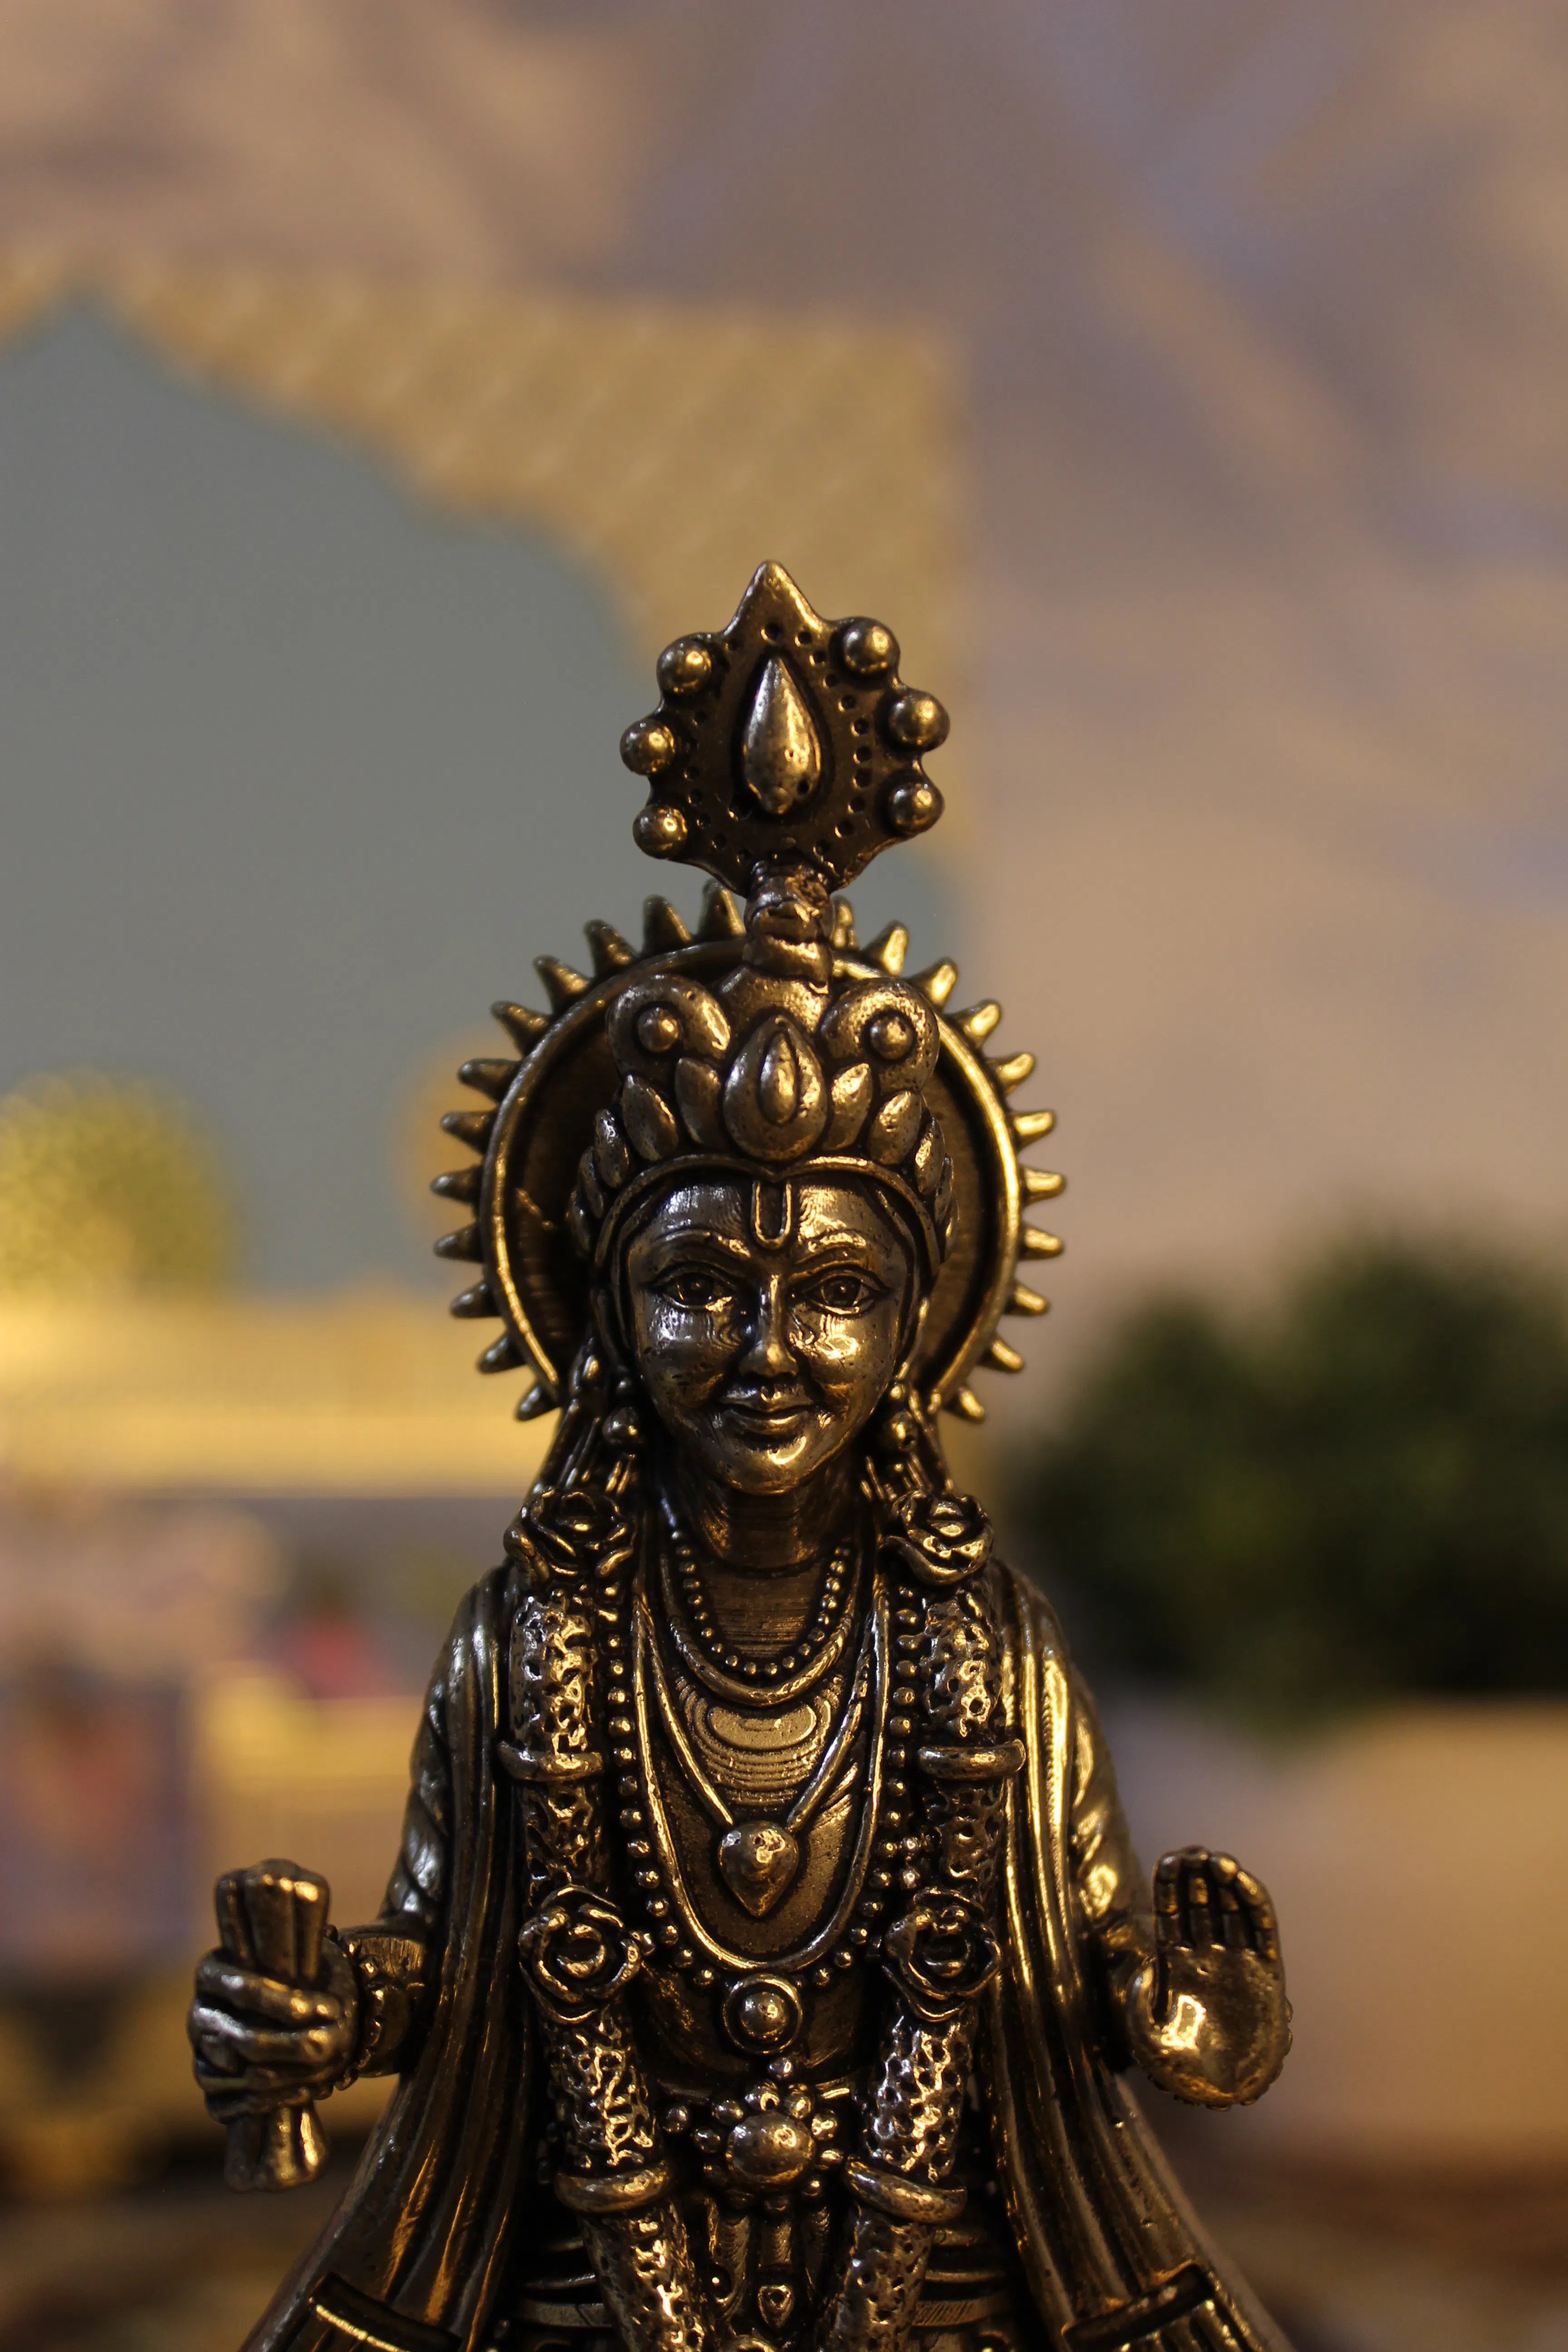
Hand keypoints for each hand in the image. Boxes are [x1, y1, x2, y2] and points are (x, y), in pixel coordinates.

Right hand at [188, 1934, 358, 2120]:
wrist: (291, 2013)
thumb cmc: (298, 1981)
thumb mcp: (306, 1974)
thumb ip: (307, 1995)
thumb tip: (319, 2038)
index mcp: (212, 1973)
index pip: (244, 1990)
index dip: (287, 2003)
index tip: (331, 2010)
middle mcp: (199, 2015)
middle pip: (243, 2039)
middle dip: (292, 2046)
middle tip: (330, 2046)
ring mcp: (199, 2055)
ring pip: (240, 2075)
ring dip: (287, 2077)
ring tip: (325, 2072)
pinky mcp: (209, 2090)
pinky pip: (227, 2106)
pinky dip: (268, 2103)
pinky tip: (304, 2091)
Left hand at [1124, 1846, 1289, 2106]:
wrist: (1224, 2093)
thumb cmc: (1182, 2070)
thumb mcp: (1146, 2036)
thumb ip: (1139, 2003)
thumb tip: (1145, 1968)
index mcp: (1177, 1965)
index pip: (1171, 1915)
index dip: (1170, 1887)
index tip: (1170, 1860)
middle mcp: (1207, 1958)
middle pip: (1201, 1905)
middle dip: (1197, 1878)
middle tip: (1196, 1853)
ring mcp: (1237, 1963)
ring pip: (1230, 1912)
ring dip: (1225, 1885)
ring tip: (1218, 1861)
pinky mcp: (1266, 1974)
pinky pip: (1261, 1931)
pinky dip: (1253, 1904)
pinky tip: (1243, 1882)